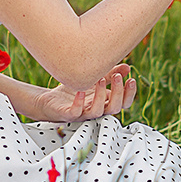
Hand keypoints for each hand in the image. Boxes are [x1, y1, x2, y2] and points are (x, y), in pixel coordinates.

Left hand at [21, 63, 136, 123]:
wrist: (50, 101)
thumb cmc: (73, 92)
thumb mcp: (93, 80)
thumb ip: (109, 74)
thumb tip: (127, 67)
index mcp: (104, 102)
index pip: (123, 103)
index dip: (129, 93)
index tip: (131, 79)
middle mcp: (96, 109)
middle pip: (114, 108)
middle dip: (118, 93)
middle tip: (118, 77)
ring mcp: (83, 113)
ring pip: (97, 111)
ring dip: (101, 96)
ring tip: (100, 80)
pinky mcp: (69, 114)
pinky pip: (76, 112)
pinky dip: (79, 103)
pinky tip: (80, 91)